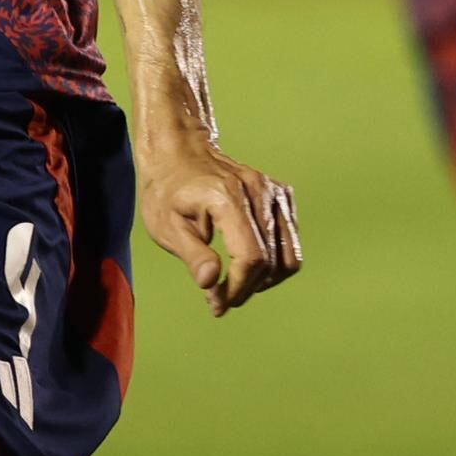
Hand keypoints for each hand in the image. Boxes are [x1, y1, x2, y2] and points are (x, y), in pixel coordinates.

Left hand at [135, 118, 302, 315]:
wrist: (180, 152)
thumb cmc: (168, 191)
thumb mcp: (166, 226)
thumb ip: (192, 256)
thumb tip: (210, 285)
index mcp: (227, 198)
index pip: (250, 257)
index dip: (238, 288)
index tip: (218, 304)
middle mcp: (258, 192)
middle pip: (270, 261)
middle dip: (247, 289)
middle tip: (219, 299)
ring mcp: (273, 191)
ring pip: (288, 255)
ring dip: (265, 280)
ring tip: (235, 284)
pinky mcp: (281, 194)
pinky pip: (289, 240)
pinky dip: (274, 261)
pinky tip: (247, 264)